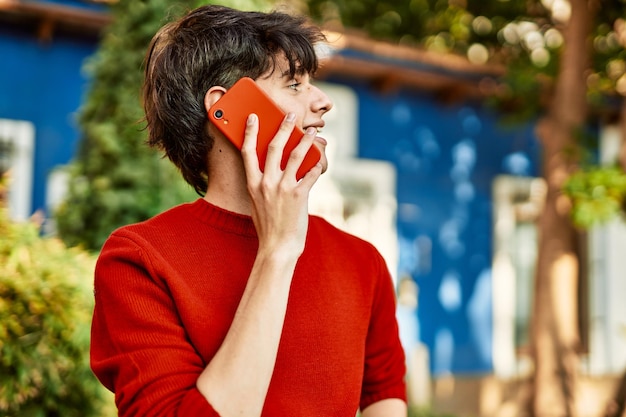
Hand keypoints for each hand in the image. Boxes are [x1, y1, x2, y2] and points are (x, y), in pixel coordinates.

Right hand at [241, 112, 322, 257]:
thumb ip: (261, 185)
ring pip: (295, 156)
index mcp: (253, 184)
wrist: (277, 246)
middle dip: (283, 127)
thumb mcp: (257, 202)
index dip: (251, 132)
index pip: (248, 151)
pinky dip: (317, 165)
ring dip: (306, 140)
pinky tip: (321, 160)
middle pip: (274, 147)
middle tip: (290, 115)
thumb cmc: (268, 226)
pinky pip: (311, 174)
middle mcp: (266, 183)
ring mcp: (283, 188)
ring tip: (312, 131)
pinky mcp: (299, 196)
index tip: (254, 118)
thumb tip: (270, 170)